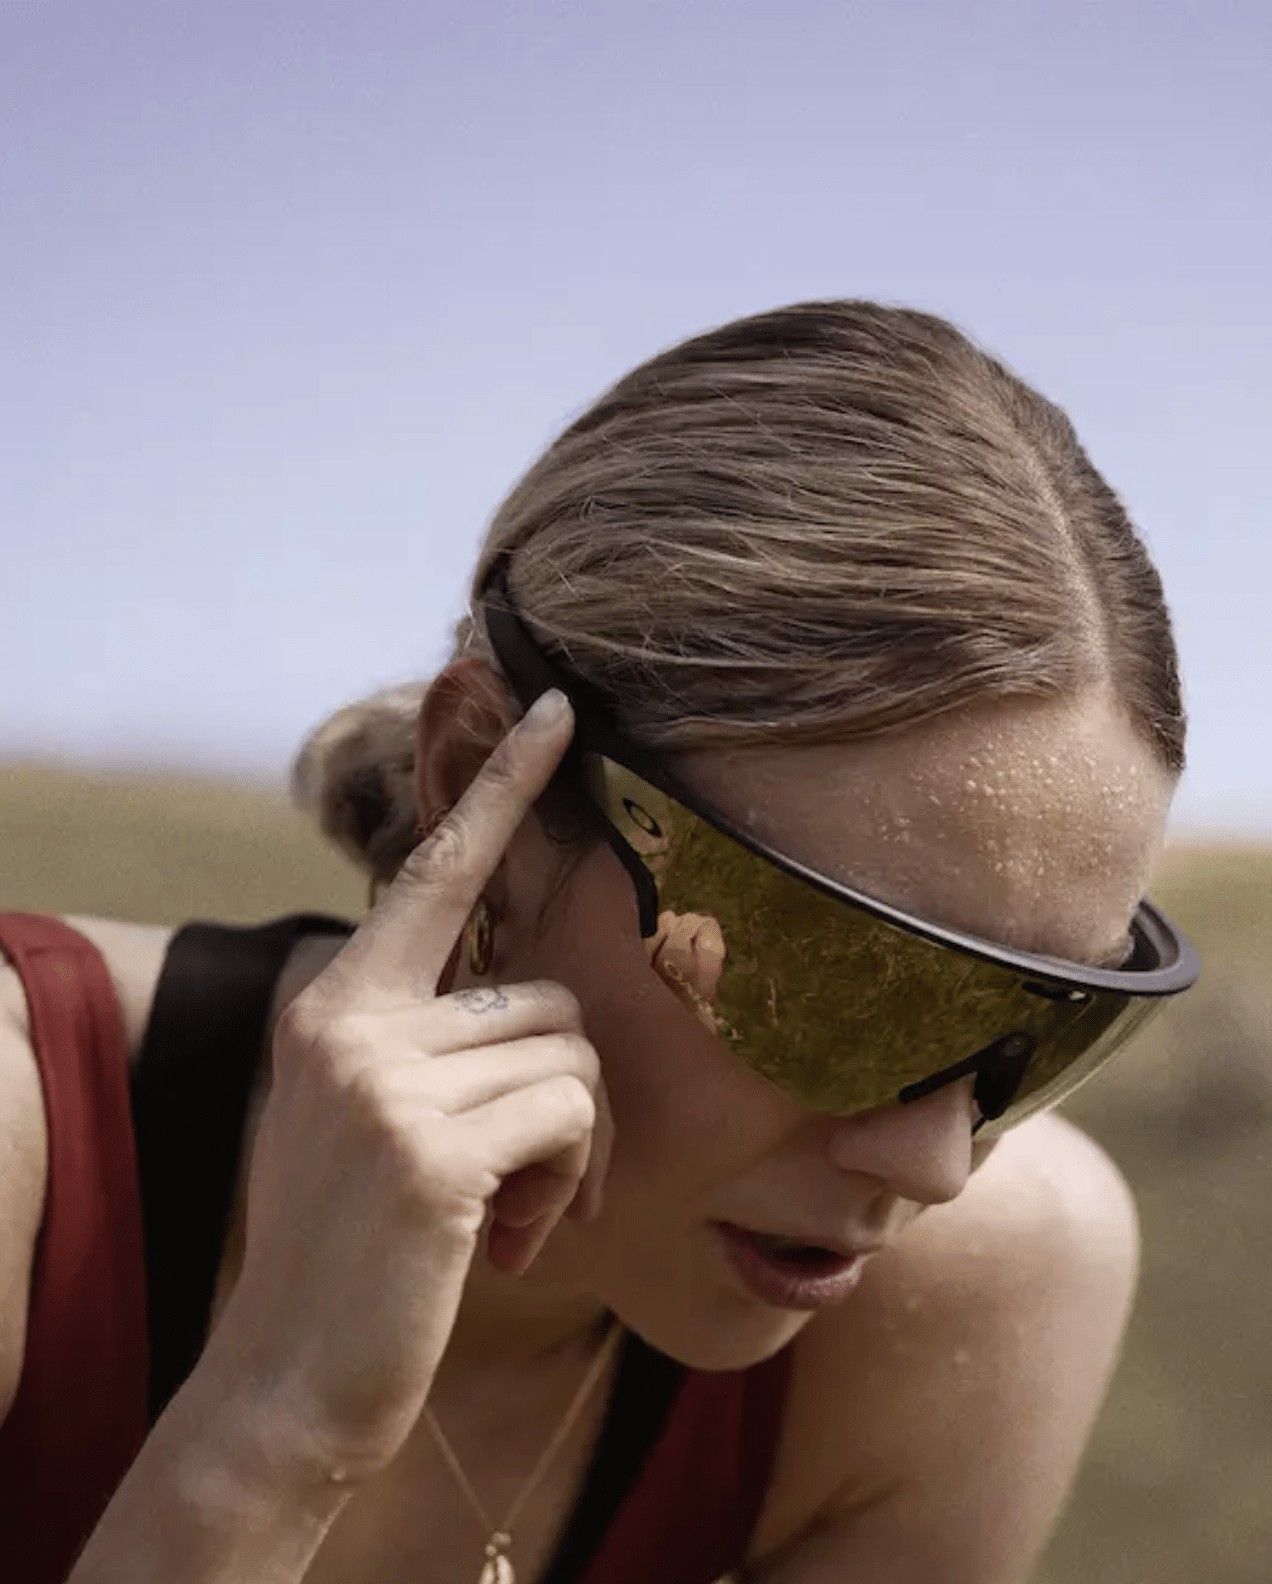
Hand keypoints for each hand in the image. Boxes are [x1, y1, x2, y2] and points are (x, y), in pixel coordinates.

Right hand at [201, 688, 611, 1482]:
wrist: (287, 1385)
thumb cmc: (353, 1248)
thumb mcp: (371, 1116)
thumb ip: (427, 1035)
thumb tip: (532, 991)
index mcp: (336, 999)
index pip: (439, 869)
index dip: (506, 785)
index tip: (561, 710)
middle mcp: (350, 1017)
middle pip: (547, 993)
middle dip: (568, 1090)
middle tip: (541, 1179)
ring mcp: (383, 1077)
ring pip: (572, 1054)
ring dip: (571, 1149)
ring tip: (513, 1215)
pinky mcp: (428, 1145)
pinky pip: (573, 1113)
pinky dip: (572, 1181)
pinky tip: (516, 1240)